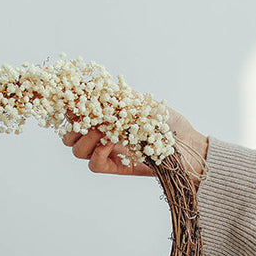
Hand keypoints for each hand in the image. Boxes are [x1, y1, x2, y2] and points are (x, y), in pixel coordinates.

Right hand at [62, 108, 207, 182]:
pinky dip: (98, 152)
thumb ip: (122, 97)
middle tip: (87, 118)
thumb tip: (102, 88)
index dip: (69, 106)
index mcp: (105, 117)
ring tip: (103, 131)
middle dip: (72, 125)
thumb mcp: (144, 103)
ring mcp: (108, 152)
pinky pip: (94, 165)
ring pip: (77, 150)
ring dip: (86, 138)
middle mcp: (102, 134)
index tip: (72, 97)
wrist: (187, 147)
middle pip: (68, 134)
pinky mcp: (116, 167)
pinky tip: (112, 143)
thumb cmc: (169, 123)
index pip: (75, 112)